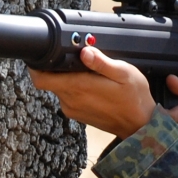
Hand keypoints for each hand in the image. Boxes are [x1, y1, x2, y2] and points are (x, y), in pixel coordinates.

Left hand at [29, 47, 156, 138]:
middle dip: (57, 68)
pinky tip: (93, 85)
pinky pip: (68, 97)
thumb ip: (102, 62)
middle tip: (76, 59)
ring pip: (59, 88)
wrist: (141, 126)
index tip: (43, 55)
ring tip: (89, 72)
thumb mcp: (124, 73)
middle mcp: (71, 100)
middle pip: (49, 80)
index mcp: (78, 87)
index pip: (41, 79)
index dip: (36, 66)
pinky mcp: (78, 114)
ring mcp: (73, 109)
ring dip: (68, 78)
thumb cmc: (135, 98)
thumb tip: (85, 52)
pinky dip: (75, 89)